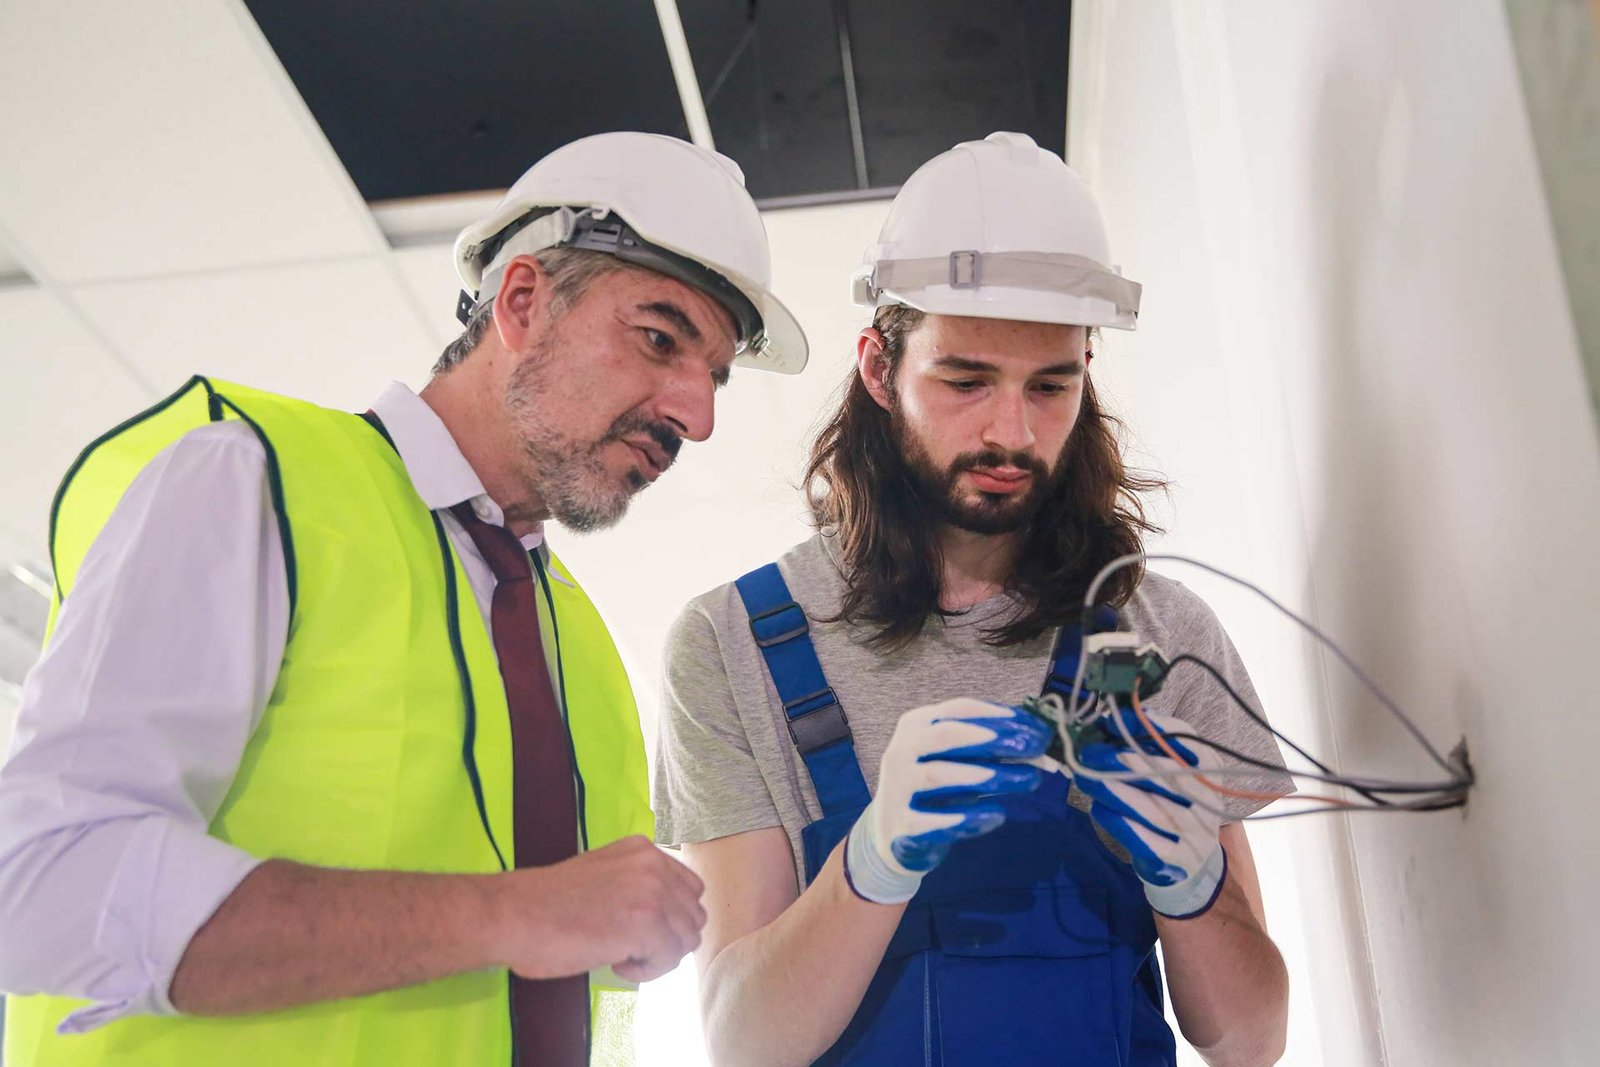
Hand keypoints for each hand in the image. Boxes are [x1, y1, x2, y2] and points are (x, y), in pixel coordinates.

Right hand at [496, 835, 706, 982]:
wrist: (515, 914)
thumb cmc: (547, 903)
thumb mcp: (603, 875)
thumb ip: (636, 885)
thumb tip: (662, 918)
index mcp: (643, 850)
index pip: (689, 888)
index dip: (669, 918)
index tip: (638, 930)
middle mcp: (654, 864)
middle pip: (694, 915)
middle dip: (668, 938)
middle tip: (631, 947)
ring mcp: (653, 892)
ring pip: (687, 939)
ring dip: (659, 956)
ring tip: (622, 956)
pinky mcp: (647, 924)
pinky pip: (670, 960)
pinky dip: (647, 971)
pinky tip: (617, 964)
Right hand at [845, 698, 1050, 903]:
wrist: (897, 835)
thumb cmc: (936, 788)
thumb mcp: (960, 761)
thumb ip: (991, 749)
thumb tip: (1038, 739)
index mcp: (917, 724)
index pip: (960, 710)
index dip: (999, 716)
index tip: (1036, 726)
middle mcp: (902, 749)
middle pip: (948, 735)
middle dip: (994, 739)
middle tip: (1034, 746)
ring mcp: (898, 787)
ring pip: (940, 775)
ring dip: (987, 776)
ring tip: (1028, 780)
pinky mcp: (902, 825)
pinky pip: (935, 821)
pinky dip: (968, 819)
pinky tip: (998, 816)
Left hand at [1073, 710, 1226, 917]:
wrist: (1189, 859)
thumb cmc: (1169, 801)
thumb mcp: (1166, 770)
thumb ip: (1144, 745)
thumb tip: (1110, 721)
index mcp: (1209, 770)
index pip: (1188, 744)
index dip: (1154, 728)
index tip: (1115, 718)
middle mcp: (1208, 801)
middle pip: (1169, 777)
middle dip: (1125, 761)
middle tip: (1090, 752)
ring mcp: (1196, 834)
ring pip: (1154, 811)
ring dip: (1115, 792)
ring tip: (1084, 778)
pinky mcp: (1177, 861)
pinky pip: (1147, 841)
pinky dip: (1120, 824)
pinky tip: (1098, 808)